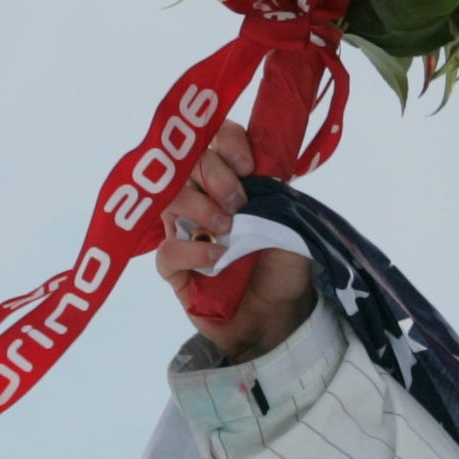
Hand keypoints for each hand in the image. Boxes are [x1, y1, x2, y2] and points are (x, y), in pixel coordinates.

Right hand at [153, 121, 318, 361]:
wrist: (280, 319)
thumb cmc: (284, 267)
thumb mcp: (292, 224)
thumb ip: (274, 193)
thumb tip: (257, 170)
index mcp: (232, 180)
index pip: (216, 139)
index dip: (227, 141)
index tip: (249, 164)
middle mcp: (202, 198)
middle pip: (188, 163)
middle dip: (216, 175)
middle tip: (240, 202)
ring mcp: (184, 231)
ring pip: (169, 198)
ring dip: (199, 206)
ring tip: (228, 229)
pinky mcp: (174, 269)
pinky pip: (167, 251)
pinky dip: (192, 252)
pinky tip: (217, 259)